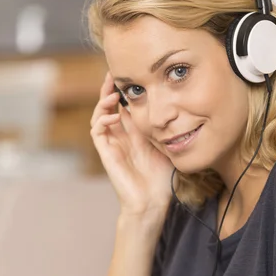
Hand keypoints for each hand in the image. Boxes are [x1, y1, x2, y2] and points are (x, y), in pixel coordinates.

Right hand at [90, 72, 173, 215]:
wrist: (152, 203)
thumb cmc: (162, 179)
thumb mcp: (168, 146)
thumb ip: (167, 128)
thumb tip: (178, 108)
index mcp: (136, 134)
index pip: (126, 106)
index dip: (126, 90)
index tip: (133, 73)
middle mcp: (122, 136)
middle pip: (109, 106)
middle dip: (110, 88)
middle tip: (114, 73)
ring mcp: (113, 144)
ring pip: (100, 115)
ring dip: (103, 102)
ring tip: (112, 91)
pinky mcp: (106, 153)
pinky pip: (97, 131)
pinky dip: (102, 120)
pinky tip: (114, 115)